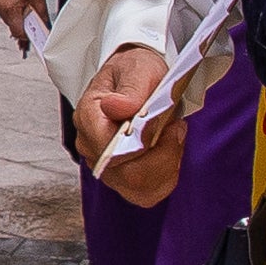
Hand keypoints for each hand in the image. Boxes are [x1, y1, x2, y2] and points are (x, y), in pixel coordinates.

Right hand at [0, 0, 43, 35]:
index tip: (33, 35)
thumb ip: (41, 13)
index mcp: (10, 6)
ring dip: (14, 13)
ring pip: (5, 15)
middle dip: (21, 22)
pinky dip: (7, 5)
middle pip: (10, 23)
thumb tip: (44, 25)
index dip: (26, 35)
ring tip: (23, 1)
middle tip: (31, 17)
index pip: (17, 30)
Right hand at [77, 45, 184, 205]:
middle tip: (176, 128)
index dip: (144, 144)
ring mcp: (104, 166)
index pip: (110, 149)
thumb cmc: (137, 73)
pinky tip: (169, 153)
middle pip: (128, 175)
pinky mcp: (121, 179)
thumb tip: (116, 108)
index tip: (168, 123)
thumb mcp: (139, 70)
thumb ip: (131, 90)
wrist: (139, 79)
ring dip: (166, 167)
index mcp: (89, 116)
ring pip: (139, 189)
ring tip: (173, 137)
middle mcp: (90, 146)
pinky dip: (166, 177)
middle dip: (162, 157)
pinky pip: (147, 194)